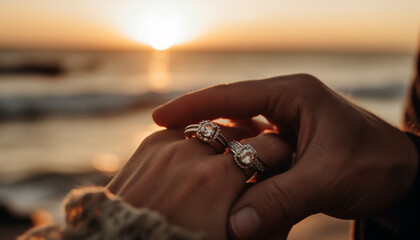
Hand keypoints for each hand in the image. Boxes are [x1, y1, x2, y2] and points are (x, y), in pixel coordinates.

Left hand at [106, 125, 290, 238]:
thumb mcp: (233, 238)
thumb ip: (268, 217)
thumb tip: (284, 197)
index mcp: (217, 181)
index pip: (269, 146)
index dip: (282, 151)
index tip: (284, 157)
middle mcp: (191, 155)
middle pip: (241, 132)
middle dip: (254, 143)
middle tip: (258, 156)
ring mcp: (167, 145)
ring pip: (213, 127)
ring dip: (226, 139)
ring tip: (230, 155)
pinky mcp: (151, 144)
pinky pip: (186, 130)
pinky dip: (199, 140)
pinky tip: (203, 155)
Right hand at [152, 74, 418, 238]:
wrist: (405, 175)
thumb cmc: (375, 165)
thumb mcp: (328, 178)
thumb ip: (280, 200)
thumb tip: (234, 227)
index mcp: (293, 95)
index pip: (233, 96)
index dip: (194, 106)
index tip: (160, 117)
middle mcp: (285, 104)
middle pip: (230, 112)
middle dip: (199, 126)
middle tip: (163, 141)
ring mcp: (286, 123)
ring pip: (239, 133)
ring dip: (216, 148)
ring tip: (184, 160)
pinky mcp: (289, 143)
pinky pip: (252, 150)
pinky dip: (235, 163)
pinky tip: (219, 176)